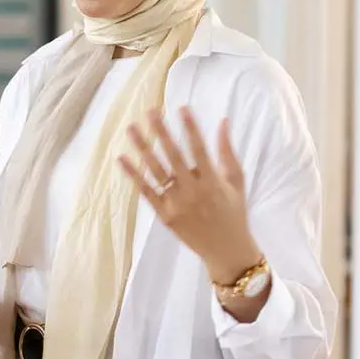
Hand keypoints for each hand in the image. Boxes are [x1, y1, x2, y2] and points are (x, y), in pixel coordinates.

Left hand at [119, 108, 260, 284]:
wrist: (225, 250)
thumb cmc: (234, 212)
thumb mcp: (236, 181)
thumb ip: (227, 152)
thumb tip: (223, 122)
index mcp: (212, 182)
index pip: (199, 149)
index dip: (190, 127)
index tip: (181, 108)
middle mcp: (192, 191)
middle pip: (173, 156)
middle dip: (161, 132)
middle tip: (150, 111)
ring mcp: (176, 204)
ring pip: (156, 171)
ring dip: (142, 148)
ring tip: (132, 129)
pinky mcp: (165, 215)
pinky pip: (146, 192)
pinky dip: (134, 175)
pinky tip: (123, 158)